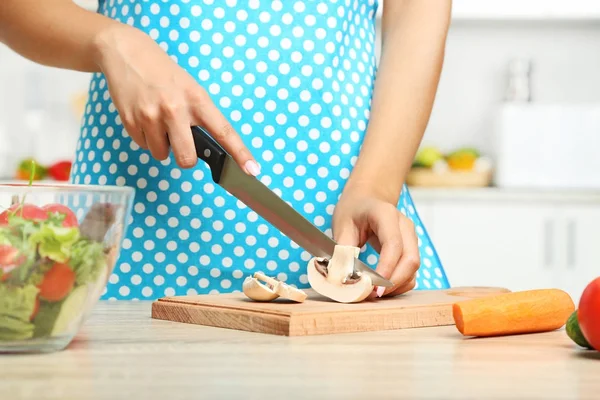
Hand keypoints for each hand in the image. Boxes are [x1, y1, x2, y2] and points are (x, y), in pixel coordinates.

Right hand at [92, 25, 259, 173]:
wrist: (127, 53)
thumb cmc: (164, 74)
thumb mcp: (191, 89)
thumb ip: (200, 117)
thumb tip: (209, 150)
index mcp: (197, 100)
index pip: (224, 132)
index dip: (240, 154)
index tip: (252, 171)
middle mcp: (175, 109)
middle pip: (187, 159)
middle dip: (186, 159)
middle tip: (182, 144)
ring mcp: (151, 116)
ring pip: (162, 155)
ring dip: (163, 145)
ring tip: (159, 121)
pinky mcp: (130, 121)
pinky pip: (144, 146)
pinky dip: (146, 137)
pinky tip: (145, 117)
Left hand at [332, 186, 418, 297]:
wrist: (367, 198)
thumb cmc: (354, 209)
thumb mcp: (342, 224)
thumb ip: (342, 250)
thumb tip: (341, 277)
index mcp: (386, 214)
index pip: (393, 244)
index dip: (386, 268)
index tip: (373, 287)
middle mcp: (405, 226)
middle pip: (410, 259)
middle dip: (394, 282)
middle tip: (372, 295)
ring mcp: (411, 238)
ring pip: (413, 269)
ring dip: (397, 285)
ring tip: (374, 293)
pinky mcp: (411, 249)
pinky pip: (411, 272)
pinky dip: (399, 284)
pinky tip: (381, 288)